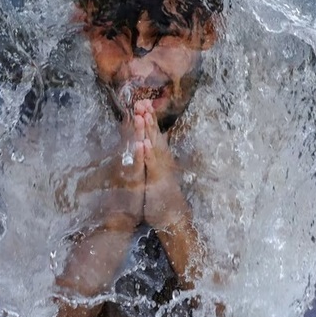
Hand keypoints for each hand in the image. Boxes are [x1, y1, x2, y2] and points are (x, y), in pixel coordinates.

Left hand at [132, 99, 185, 228]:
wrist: (173, 216)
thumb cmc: (163, 194)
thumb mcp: (158, 173)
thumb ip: (155, 159)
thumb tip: (151, 145)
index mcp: (161, 157)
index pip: (154, 134)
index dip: (149, 118)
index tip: (143, 102)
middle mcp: (162, 160)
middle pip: (155, 135)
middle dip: (149, 118)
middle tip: (142, 100)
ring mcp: (161, 169)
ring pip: (154, 146)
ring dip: (149, 130)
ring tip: (144, 114)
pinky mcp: (157, 180)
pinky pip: (152, 165)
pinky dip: (148, 154)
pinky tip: (144, 143)